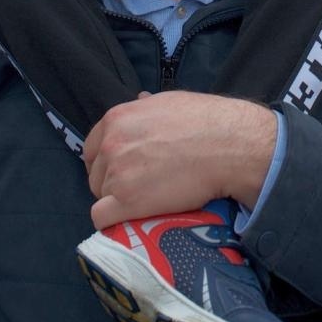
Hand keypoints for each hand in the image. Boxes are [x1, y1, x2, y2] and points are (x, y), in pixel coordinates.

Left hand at [82, 91, 276, 229]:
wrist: (228, 146)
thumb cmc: (206, 121)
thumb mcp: (170, 101)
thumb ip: (146, 106)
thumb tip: (140, 99)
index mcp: (117, 118)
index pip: (93, 147)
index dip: (107, 161)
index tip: (125, 170)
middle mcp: (111, 144)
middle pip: (96, 174)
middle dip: (113, 182)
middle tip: (141, 186)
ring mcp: (117, 173)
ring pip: (101, 196)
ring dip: (119, 201)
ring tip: (148, 201)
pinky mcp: (127, 202)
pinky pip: (102, 218)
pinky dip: (114, 222)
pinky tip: (134, 218)